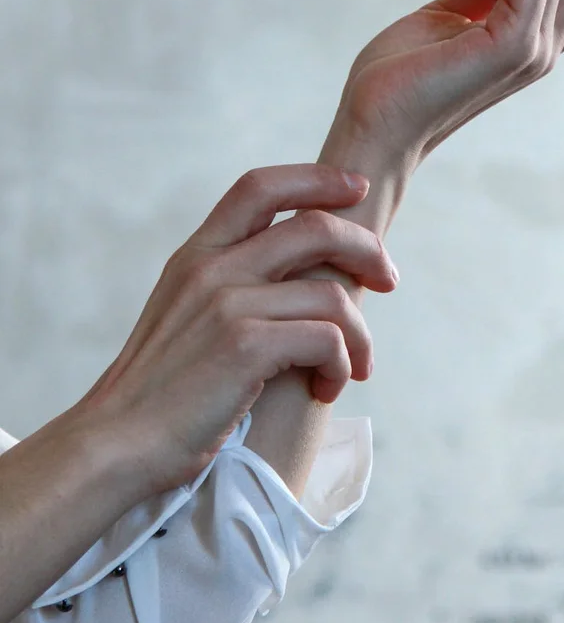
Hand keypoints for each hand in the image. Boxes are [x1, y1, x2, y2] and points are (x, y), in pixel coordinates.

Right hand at [76, 164, 397, 493]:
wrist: (116, 443)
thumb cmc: (159, 391)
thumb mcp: (184, 317)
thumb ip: (226, 286)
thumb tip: (295, 283)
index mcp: (196, 255)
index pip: (260, 187)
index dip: (316, 180)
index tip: (357, 189)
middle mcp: (212, 268)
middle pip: (315, 226)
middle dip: (367, 248)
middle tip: (389, 279)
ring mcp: (227, 303)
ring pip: (333, 294)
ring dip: (360, 334)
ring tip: (355, 367)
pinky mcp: (245, 345)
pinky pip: (327, 338)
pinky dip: (342, 365)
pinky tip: (327, 388)